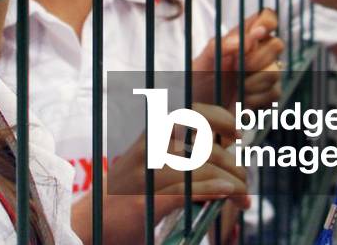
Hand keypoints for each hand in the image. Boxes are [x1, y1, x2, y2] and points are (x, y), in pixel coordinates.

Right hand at [73, 103, 249, 243]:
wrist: (92, 224)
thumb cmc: (130, 194)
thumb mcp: (151, 163)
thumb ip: (180, 153)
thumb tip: (225, 152)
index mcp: (150, 136)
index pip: (189, 113)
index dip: (218, 117)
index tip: (238, 133)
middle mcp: (147, 150)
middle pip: (202, 144)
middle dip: (232, 161)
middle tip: (245, 180)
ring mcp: (145, 176)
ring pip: (200, 169)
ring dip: (230, 182)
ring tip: (243, 196)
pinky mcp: (145, 202)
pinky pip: (185, 191)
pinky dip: (210, 190)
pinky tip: (225, 193)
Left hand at [193, 9, 284, 108]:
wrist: (201, 112)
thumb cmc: (200, 80)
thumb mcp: (203, 61)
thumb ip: (221, 46)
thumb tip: (244, 39)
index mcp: (244, 37)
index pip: (266, 18)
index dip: (268, 22)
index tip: (259, 33)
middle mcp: (258, 52)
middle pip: (277, 44)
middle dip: (257, 59)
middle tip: (238, 67)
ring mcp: (266, 73)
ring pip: (276, 71)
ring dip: (254, 82)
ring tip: (237, 86)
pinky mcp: (269, 94)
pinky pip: (275, 93)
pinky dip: (256, 98)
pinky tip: (243, 100)